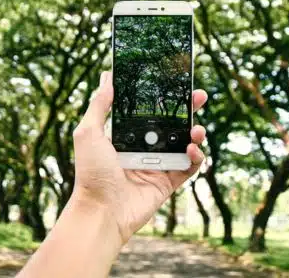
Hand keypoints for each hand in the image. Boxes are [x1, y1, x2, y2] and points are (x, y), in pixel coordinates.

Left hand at [71, 71, 206, 244]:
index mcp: (127, 135)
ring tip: (197, 128)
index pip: (149, 110)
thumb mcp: (88, 132)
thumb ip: (99, 105)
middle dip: (188, 109)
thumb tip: (107, 77)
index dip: (163, 97)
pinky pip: (189, 166)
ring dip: (196, 132)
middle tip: (199, 96)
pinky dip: (196, 156)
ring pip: (185, 142)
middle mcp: (143, 148)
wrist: (101, 211)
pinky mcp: (168, 182)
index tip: (174, 82)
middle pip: (172, 123)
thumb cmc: (91, 173)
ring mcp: (157, 165)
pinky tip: (191, 149)